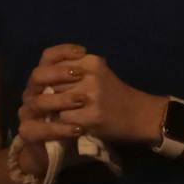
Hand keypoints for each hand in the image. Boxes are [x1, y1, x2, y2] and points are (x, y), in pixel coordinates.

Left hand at [19, 45, 159, 145]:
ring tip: (59, 113)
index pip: (52, 59)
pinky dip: (62, 123)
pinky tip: (69, 124)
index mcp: (91, 60)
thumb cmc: (115, 94)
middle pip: (49, 81)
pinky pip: (63, 119)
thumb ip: (73, 69)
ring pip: (53, 100)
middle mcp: (90, 74)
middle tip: (49, 101)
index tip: (48, 85)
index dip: (46, 74)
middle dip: (46, 92)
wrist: (140, 115)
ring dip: (53, 109)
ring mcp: (90, 95)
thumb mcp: (97, 73)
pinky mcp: (91, 116)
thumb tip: (42, 78)